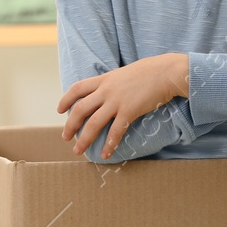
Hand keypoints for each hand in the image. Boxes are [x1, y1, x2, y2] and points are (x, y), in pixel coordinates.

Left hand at [58, 53, 187, 158]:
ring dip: (84, 139)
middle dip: (70, 125)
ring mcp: (117, 101)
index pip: (77, 88)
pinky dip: (109, 145)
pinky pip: (115, 132)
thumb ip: (113, 83)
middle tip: (66, 137)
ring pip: (93, 123)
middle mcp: (106, 90)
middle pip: (80, 109)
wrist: (166, 72)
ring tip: (78, 151)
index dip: (65, 100)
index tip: (59, 110)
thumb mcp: (124, 73)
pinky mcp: (129, 111)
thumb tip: (108, 92)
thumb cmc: (149, 71)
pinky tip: (106, 154)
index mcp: (104, 79)